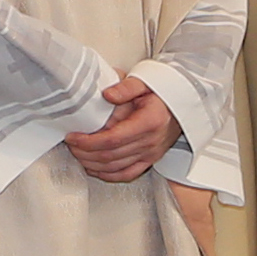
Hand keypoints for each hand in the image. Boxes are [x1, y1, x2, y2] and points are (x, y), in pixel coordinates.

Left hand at [65, 76, 179, 184]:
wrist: (185, 102)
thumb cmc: (164, 92)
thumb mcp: (146, 81)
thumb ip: (126, 87)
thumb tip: (107, 94)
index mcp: (149, 123)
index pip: (113, 139)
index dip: (89, 141)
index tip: (73, 137)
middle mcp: (150, 142)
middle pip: (111, 156)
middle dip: (85, 152)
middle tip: (70, 144)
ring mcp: (151, 154)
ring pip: (115, 167)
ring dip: (93, 163)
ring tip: (77, 154)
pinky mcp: (150, 160)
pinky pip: (127, 174)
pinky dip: (108, 174)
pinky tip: (94, 168)